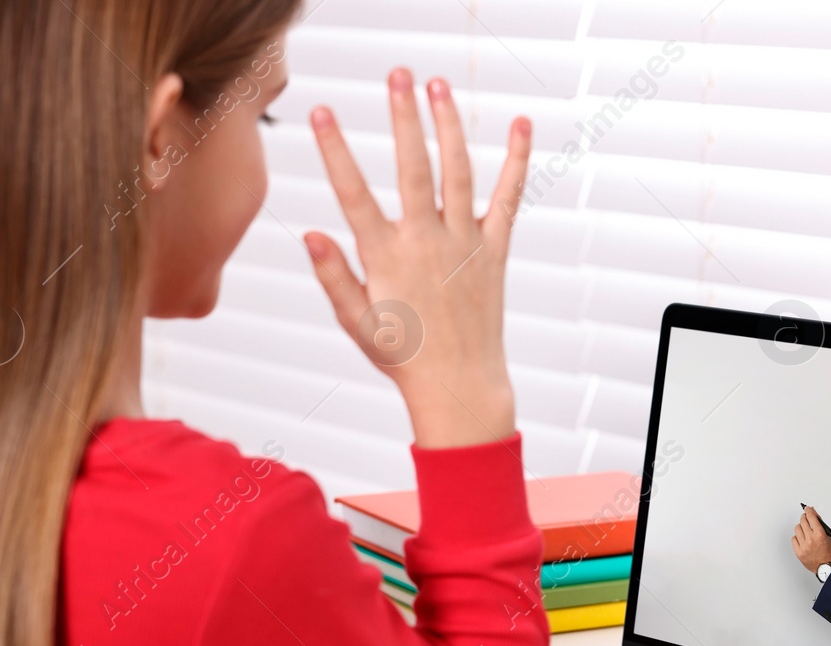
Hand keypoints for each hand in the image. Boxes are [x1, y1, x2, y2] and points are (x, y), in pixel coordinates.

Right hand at [302, 69, 532, 448]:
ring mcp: (465, 244)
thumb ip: (334, 277)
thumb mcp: (357, 324)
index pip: (353, 193)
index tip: (320, 111)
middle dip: (403, 118)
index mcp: (387, 258)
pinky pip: (508, 198)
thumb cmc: (404, 357)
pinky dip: (517, 161)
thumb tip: (310, 234)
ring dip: (448, 125)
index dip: (335, 150)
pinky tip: (520, 125)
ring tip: (437, 85)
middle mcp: (427, 243)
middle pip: (412, 168)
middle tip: (397, 74)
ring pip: (457, 172)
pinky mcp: (495, 251)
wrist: (460, 386)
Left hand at [792, 505, 830, 572]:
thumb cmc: (826, 551)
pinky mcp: (798, 551)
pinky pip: (794, 539)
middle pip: (802, 521)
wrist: (824, 566)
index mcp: (819, 534)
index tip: (807, 508)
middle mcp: (811, 539)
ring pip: (797, 529)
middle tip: (805, 519)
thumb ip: (819, 523)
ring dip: (800, 527)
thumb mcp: (826, 535)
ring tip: (805, 531)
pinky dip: (797, 537)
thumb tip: (813, 513)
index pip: (811, 517)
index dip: (808, 511)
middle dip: (804, 518)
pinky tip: (802, 539)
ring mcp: (804, 545)